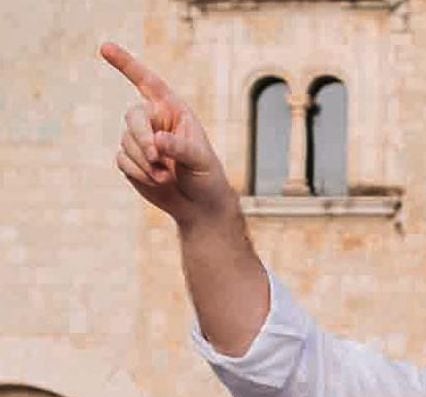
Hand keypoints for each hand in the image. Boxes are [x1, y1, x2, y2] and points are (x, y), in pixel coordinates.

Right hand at [101, 43, 234, 226]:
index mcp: (175, 112)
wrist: (199, 206)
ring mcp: (140, 140)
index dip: (127, 64)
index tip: (104, 47)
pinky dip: (139, 173)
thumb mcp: (201, 161)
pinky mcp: (130, 159)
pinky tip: (158, 181)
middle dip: (142, 138)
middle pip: (133, 116)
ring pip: (126, 142)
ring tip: (168, 176)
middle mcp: (155, 121)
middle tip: (157, 158)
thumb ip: (181, 148)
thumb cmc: (207, 177)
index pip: (149, 83)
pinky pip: (122, 160)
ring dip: (146, 163)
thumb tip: (157, 140)